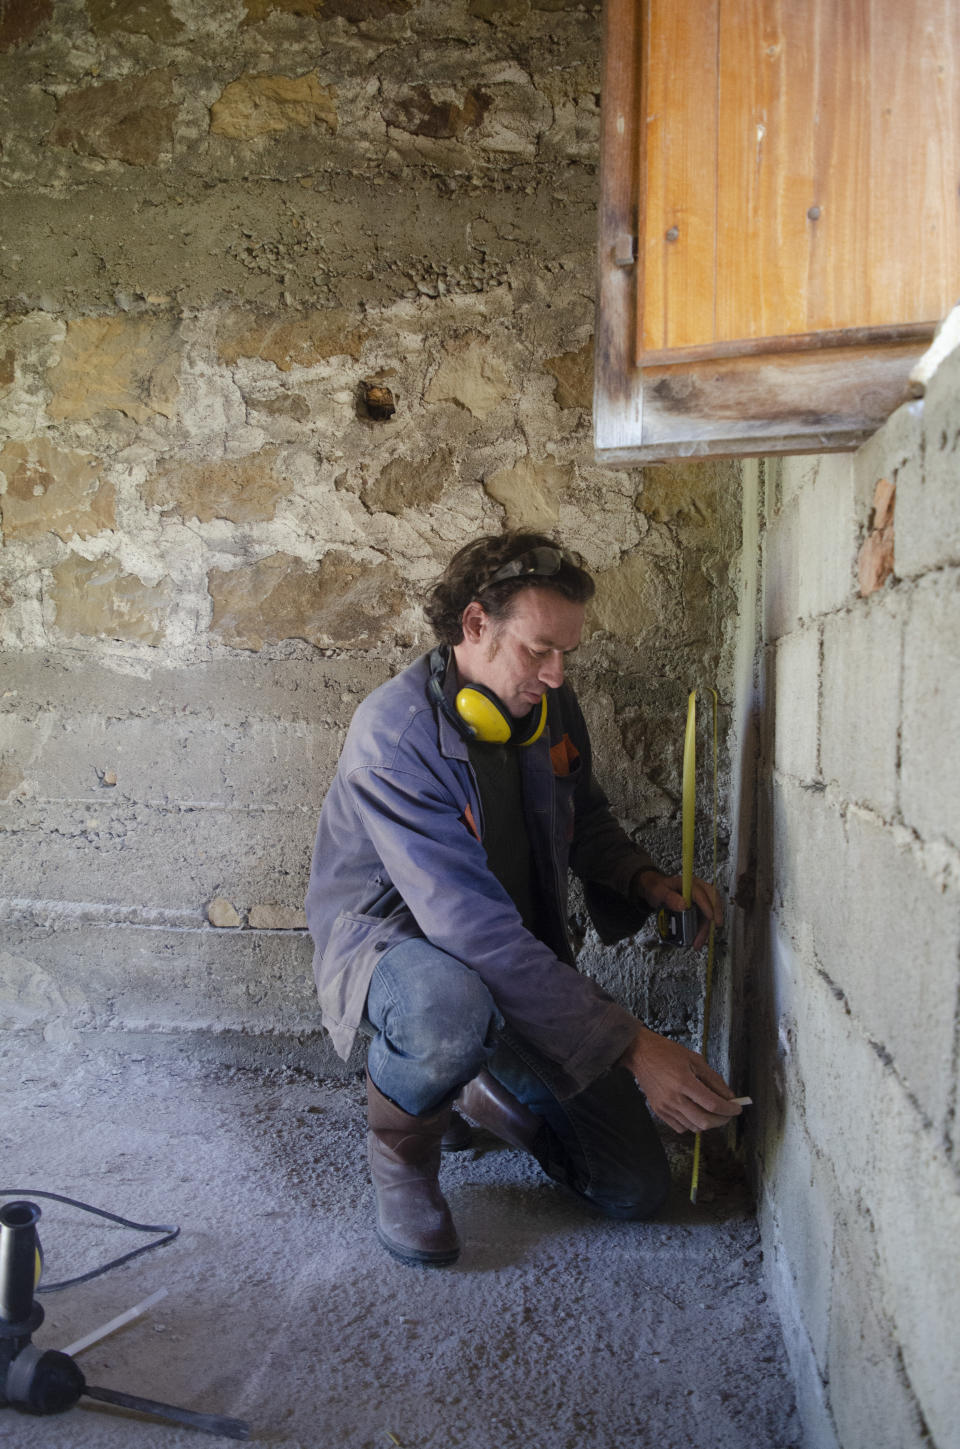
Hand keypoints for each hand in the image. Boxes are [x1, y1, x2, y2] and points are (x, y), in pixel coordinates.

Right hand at [619, 1025, 741, 1134]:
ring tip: (712, 1112)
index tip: (736, 1108)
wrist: (641, 1054)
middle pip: (704, 1121)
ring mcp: (665, 1107)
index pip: (713, 1104)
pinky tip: (695, 1112)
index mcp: (684, 1082)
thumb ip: (713, 1079)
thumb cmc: (666, 1052)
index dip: (729, 1109)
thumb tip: (728, 1096)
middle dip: (722, 1120)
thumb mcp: (695, 1059)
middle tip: (727, 1113)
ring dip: (708, 1122)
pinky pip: (680, 1127)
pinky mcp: (659, 1111)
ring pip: (694, 1127)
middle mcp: (674, 1098)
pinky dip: (692, 1124)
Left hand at [635, 869, 722, 949]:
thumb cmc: (658, 888)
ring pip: (710, 912)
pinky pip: (704, 918)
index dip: (707, 905)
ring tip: (698, 941)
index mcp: (688, 883)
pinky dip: (703, 929)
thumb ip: (669, 897)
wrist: (655, 889)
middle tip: (712, 929)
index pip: (701, 893)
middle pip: (712, 900)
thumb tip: (683, 905)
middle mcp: (697, 889)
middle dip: (715, 916)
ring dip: (706, 928)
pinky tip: (698, 938)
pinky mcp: (698, 908)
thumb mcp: (659, 891)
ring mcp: (699, 899)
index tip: (710, 917)